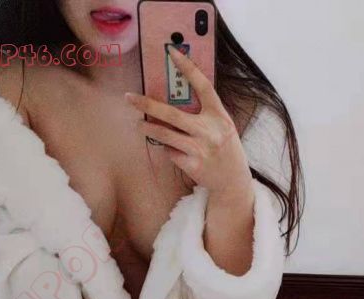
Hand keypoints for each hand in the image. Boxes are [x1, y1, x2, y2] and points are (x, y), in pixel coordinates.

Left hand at [125, 45, 252, 196]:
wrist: (233, 181)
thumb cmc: (226, 150)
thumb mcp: (223, 126)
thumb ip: (205, 113)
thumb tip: (175, 98)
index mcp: (219, 116)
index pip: (203, 86)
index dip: (188, 68)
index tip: (172, 52)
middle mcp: (210, 131)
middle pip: (172, 114)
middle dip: (148, 105)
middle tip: (130, 98)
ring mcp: (200, 149)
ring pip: (166, 135)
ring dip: (149, 128)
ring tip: (140, 125)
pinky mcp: (193, 165)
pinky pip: (171, 152)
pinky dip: (168, 149)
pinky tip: (170, 148)